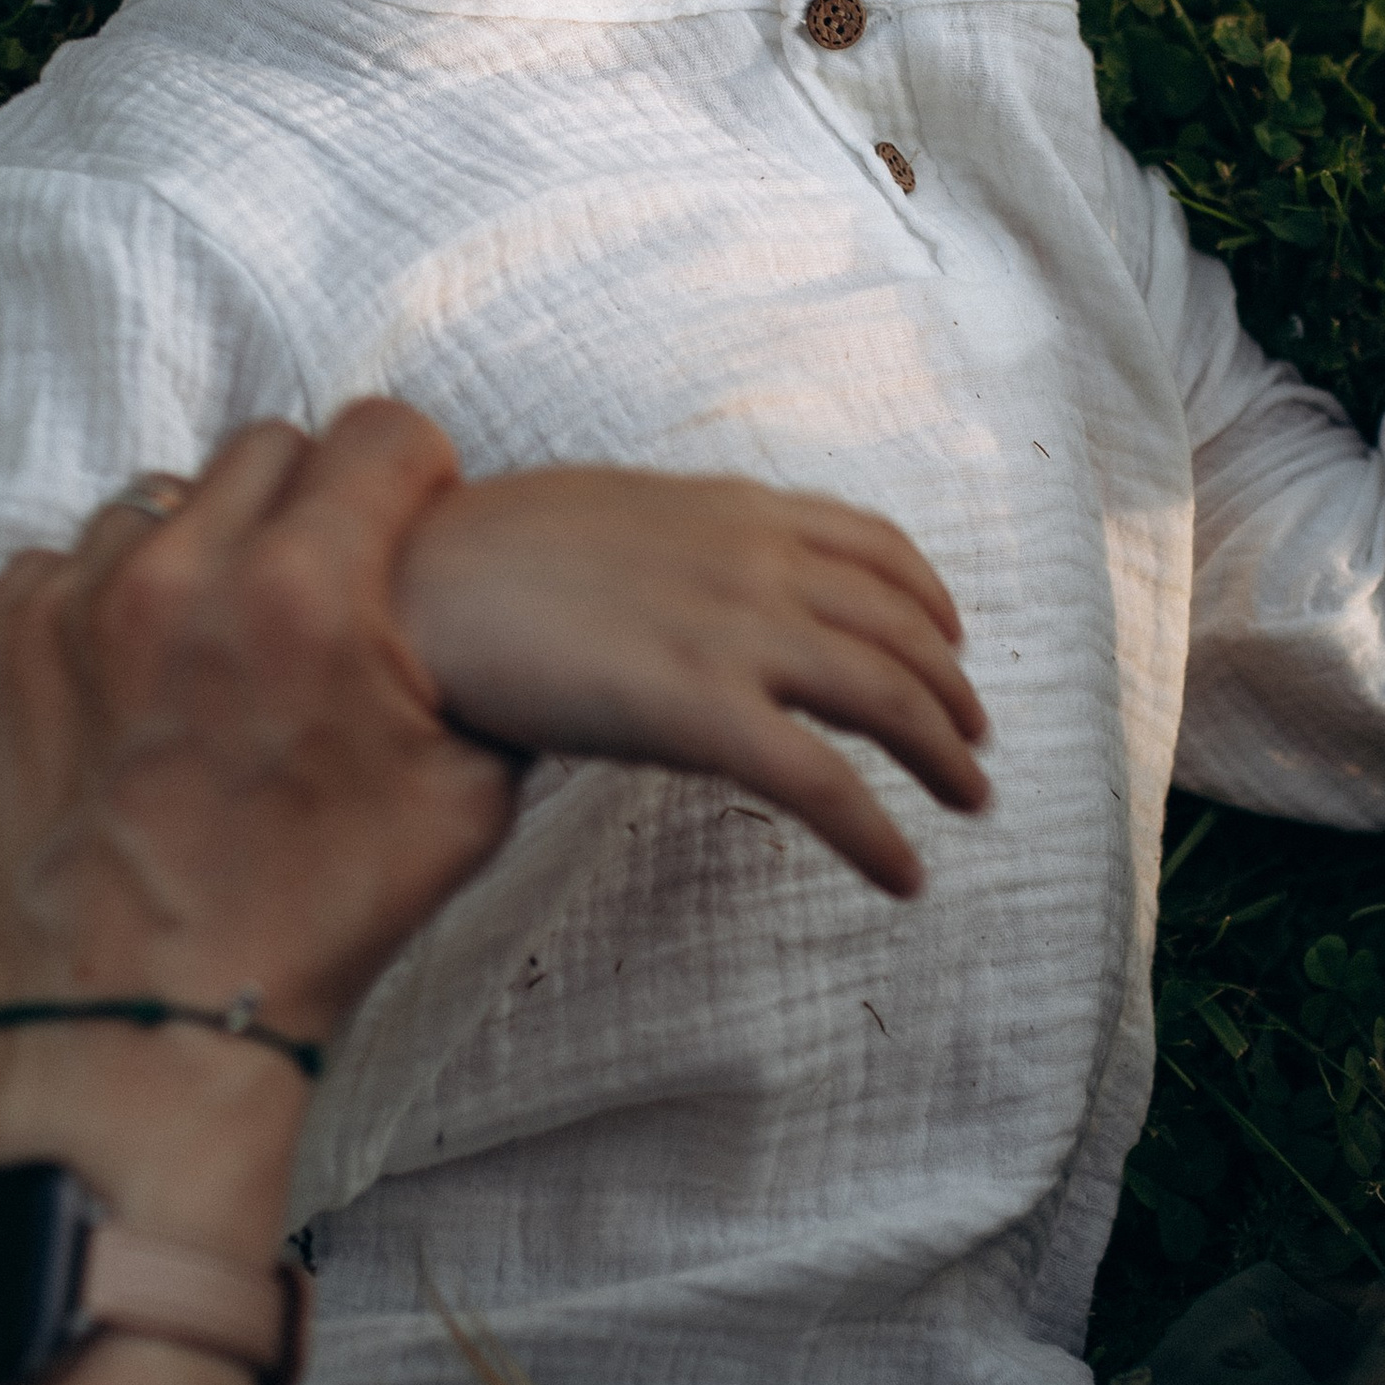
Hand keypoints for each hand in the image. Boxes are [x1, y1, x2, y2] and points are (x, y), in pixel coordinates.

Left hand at [0, 398, 518, 1060]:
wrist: (132, 1039)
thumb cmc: (310, 930)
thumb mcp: (463, 803)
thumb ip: (481, 672)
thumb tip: (486, 601)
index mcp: (304, 597)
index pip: (381, 432)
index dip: (413, 483)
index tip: (404, 531)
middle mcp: (172, 578)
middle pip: (266, 451)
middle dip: (305, 512)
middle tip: (309, 608)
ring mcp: (56, 612)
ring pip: (151, 507)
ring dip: (191, 560)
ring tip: (204, 664)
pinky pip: (48, 574)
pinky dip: (92, 619)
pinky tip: (122, 704)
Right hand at [394, 465, 989, 899]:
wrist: (412, 584)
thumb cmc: (480, 557)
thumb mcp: (607, 517)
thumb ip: (677, 547)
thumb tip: (695, 590)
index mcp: (732, 509)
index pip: (872, 544)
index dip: (928, 597)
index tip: (949, 637)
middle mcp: (755, 561)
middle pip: (899, 629)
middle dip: (952, 690)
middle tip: (973, 739)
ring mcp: (734, 632)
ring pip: (888, 698)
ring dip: (946, 755)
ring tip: (970, 799)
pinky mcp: (701, 711)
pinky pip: (824, 783)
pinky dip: (879, 833)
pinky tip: (903, 875)